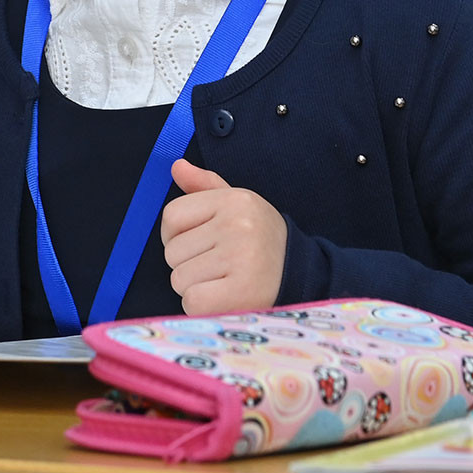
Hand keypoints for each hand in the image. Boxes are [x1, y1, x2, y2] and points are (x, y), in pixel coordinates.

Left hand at [161, 159, 286, 315]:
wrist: (300, 276)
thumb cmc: (259, 240)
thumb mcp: (237, 206)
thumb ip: (204, 187)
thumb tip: (176, 166)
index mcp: (234, 200)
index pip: (171, 216)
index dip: (176, 235)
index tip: (199, 244)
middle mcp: (238, 225)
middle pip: (172, 251)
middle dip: (188, 264)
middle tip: (219, 266)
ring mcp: (240, 258)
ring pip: (179, 279)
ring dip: (195, 287)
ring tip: (224, 281)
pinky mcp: (241, 292)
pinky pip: (191, 302)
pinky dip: (203, 307)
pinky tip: (226, 298)